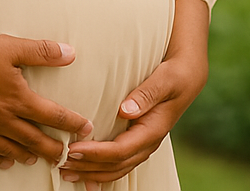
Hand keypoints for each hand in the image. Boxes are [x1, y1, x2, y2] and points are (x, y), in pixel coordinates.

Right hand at [0, 32, 93, 168]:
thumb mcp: (8, 46)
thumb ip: (41, 51)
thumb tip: (70, 53)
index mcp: (17, 97)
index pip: (54, 115)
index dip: (73, 123)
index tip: (86, 127)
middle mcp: (3, 119)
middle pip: (37, 140)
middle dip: (55, 148)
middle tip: (68, 154)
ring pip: (13, 150)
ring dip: (30, 155)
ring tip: (39, 158)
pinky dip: (0, 160)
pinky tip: (7, 160)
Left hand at [59, 0, 209, 186]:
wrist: (189, 74)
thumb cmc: (176, 73)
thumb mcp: (166, 78)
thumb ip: (147, 94)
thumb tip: (125, 111)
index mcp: (153, 129)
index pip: (121, 150)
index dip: (96, 153)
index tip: (72, 149)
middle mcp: (148, 141)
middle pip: (116, 165)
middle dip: (88, 167)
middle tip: (60, 163)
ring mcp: (144, 143)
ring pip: (117, 168)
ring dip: (92, 172)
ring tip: (65, 171)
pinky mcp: (138, 139)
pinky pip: (120, 162)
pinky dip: (102, 170)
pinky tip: (86, 176)